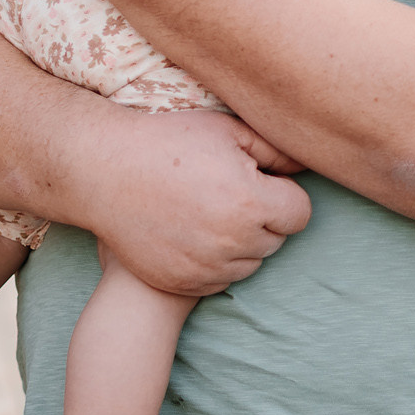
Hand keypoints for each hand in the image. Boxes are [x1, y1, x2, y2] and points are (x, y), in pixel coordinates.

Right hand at [57, 107, 311, 295]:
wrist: (103, 174)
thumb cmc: (166, 143)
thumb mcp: (225, 131)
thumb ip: (276, 150)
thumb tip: (311, 162)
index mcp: (251, 202)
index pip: (300, 213)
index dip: (282, 194)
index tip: (257, 181)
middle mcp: (234, 241)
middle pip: (277, 239)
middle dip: (262, 218)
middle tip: (225, 192)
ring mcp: (208, 267)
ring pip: (251, 263)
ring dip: (240, 242)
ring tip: (207, 210)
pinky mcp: (185, 283)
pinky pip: (221, 279)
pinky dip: (214, 262)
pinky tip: (190, 232)